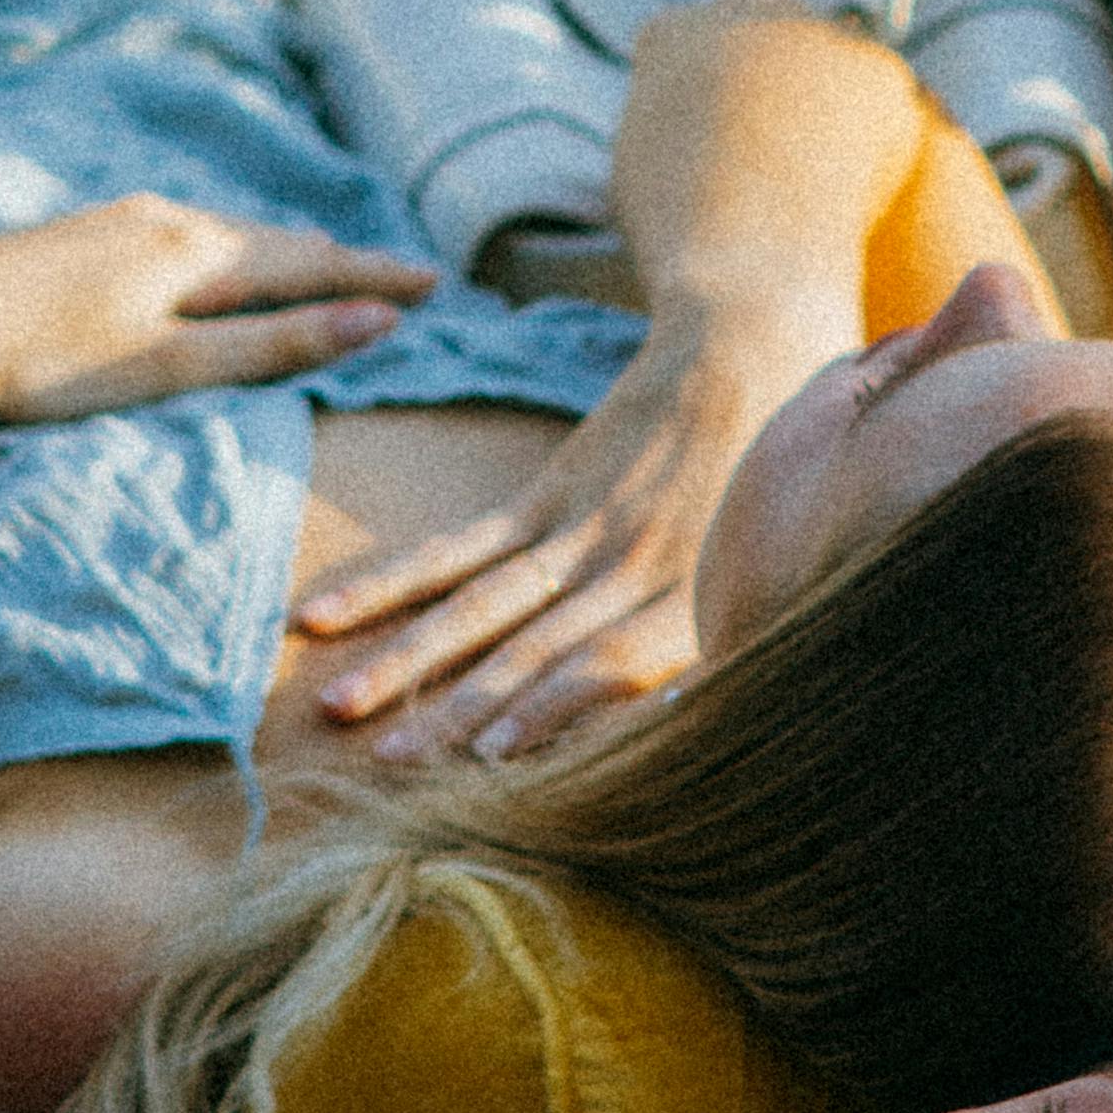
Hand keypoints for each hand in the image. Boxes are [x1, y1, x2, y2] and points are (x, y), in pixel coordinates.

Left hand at [0, 198, 428, 437]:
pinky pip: (178, 234)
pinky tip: (208, 264)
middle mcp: (163, 219)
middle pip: (274, 240)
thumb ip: (274, 347)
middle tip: (397, 278)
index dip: (377, 278)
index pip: (314, 262)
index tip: (437, 284)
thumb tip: (376, 321)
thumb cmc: (40, 365)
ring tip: (319, 268)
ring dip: (281, 253)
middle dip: (339, 260)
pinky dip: (225, 251)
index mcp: (196, 251)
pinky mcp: (77, 234)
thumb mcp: (168, 365)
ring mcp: (115, 220)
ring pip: (223, 234)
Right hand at [289, 298, 821, 758]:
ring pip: (482, 604)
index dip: (546, 716)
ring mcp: (584, 529)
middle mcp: (635, 570)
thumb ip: (725, 649)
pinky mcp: (549, 492)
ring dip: (408, 657)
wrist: (754, 341)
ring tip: (338, 705)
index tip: (484, 765)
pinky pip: (460, 547)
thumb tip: (691, 732)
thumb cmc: (782, 479)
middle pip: (530, 652)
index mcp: (698, 601)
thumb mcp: (775, 575)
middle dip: (454, 714)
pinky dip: (395, 581)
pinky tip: (330, 611)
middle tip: (386, 771)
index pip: (608, 670)